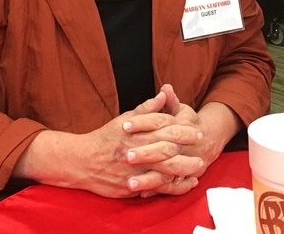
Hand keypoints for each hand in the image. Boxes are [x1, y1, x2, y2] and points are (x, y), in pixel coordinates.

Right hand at [12, 90, 203, 197]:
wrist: (81, 161)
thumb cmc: (105, 138)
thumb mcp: (124, 119)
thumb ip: (146, 109)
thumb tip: (163, 95)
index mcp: (136, 132)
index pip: (164, 128)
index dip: (182, 129)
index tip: (196, 129)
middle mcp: (136, 151)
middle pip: (167, 149)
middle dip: (186, 149)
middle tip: (201, 149)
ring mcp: (134, 170)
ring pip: (163, 170)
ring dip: (184, 169)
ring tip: (198, 168)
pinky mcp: (131, 187)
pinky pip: (155, 188)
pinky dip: (172, 187)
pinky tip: (185, 184)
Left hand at [123, 84, 239, 197]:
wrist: (208, 140)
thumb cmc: (188, 123)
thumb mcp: (180, 110)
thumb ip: (170, 101)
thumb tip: (165, 88)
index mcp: (181, 125)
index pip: (160, 122)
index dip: (142, 122)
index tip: (124, 125)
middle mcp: (184, 145)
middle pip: (164, 149)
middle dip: (146, 153)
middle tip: (127, 156)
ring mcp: (184, 163)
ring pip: (167, 172)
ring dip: (148, 179)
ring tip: (129, 182)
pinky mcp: (183, 177)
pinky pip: (170, 187)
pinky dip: (155, 189)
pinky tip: (140, 192)